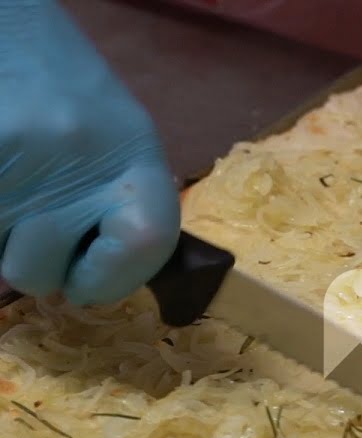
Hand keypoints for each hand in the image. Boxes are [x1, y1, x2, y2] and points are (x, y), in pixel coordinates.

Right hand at [0, 0, 180, 305]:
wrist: (7, 24)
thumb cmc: (62, 87)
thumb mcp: (116, 141)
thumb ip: (114, 209)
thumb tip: (77, 288)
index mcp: (134, 155)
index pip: (147, 243)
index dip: (112, 280)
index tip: (85, 283)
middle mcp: (79, 157)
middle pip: (43, 272)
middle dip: (33, 267)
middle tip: (32, 225)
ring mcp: (16, 160)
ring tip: (14, 182)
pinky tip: (1, 175)